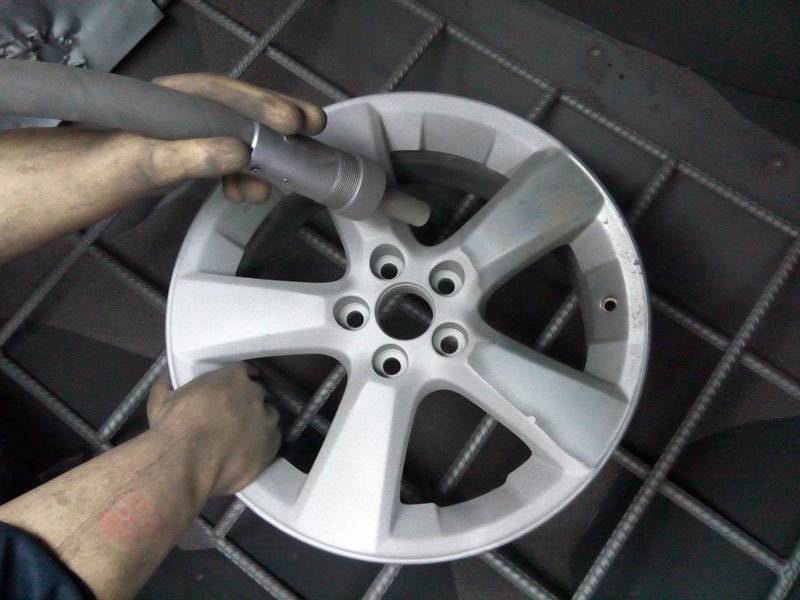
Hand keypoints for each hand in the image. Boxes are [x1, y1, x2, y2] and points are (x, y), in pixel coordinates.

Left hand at [0, 73, 325, 261]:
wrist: (74, 189)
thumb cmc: (99, 171)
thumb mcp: (145, 164)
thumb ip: (190, 156)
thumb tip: (238, 153)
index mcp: (172, 101)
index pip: (227, 95)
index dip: (265, 106)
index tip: (296, 122)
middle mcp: (183, 112)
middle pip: (240, 111)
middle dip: (277, 123)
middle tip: (312, 131)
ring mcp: (186, 134)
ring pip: (237, 137)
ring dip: (263, 157)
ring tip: (279, 178)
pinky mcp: (186, 155)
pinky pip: (225, 159)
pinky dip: (242, 175)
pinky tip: (248, 191)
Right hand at [146, 363, 279, 495]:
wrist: (182, 467)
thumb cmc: (171, 429)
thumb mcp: (162, 398)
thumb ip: (169, 380)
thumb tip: (168, 373)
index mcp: (232, 377)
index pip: (245, 371)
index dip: (240, 381)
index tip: (233, 390)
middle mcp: (255, 394)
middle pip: (258, 393)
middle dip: (248, 400)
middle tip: (234, 414)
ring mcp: (266, 420)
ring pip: (269, 414)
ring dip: (258, 420)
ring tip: (242, 433)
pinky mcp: (271, 446)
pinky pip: (272, 438)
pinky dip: (263, 441)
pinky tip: (248, 449)